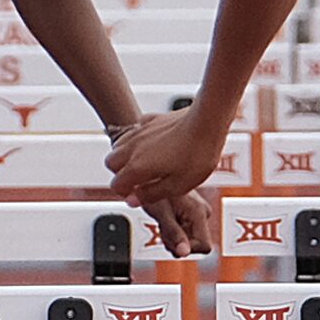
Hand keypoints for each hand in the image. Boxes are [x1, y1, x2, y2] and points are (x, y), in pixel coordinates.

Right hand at [107, 108, 226, 207]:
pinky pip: (135, 130)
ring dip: (125, 156)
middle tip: (139, 180)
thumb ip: (152, 194)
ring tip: (145, 164)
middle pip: (111, 163)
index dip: (126, 193)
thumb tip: (133, 200)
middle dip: (120, 173)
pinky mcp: (152, 120)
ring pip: (119, 145)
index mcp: (137, 167)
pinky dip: (138, 140)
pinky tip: (154, 144)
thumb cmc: (198, 154)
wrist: (208, 121)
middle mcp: (133, 147)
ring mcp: (141, 131)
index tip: (139, 195)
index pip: (116, 184)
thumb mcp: (178, 186)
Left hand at [140, 189, 213, 257]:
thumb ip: (174, 234)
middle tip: (161, 224)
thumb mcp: (161, 213)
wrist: (151, 172)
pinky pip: (185, 230)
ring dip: (173, 235)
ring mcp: (199, 212)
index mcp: (200, 212)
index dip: (187, 248)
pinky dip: (173, 229)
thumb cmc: (152, 186)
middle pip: (194, 244)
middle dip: (176, 241)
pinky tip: (165, 217)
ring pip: (188, 238)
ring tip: (162, 218)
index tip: (170, 237)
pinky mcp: (193, 212)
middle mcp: (204, 212)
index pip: (204, 247)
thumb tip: (184, 253)